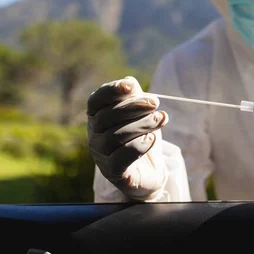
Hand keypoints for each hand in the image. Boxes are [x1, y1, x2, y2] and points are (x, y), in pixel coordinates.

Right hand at [87, 76, 168, 200]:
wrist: (150, 171)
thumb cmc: (141, 137)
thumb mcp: (140, 114)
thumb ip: (134, 98)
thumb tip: (129, 81)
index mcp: (97, 118)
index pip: (95, 101)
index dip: (110, 92)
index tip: (131, 86)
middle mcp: (94, 136)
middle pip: (106, 117)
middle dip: (133, 107)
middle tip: (155, 102)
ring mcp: (101, 156)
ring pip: (115, 136)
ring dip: (141, 124)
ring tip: (160, 119)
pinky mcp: (114, 172)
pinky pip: (121, 158)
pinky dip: (138, 146)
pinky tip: (151, 139)